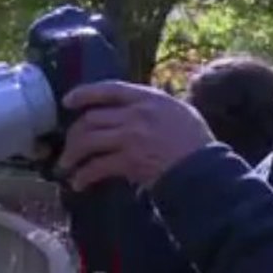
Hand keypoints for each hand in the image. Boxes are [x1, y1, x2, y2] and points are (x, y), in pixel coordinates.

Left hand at [57, 81, 213, 191]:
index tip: (67, 101)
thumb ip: (151, 107)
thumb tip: (128, 109)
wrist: (205, 169)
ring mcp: (132, 136)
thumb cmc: (195, 142)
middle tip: (68, 150)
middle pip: (92, 118)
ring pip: (89, 140)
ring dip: (73, 155)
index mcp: (149, 98)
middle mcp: (137, 114)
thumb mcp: (177, 112)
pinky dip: (84, 175)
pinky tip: (79, 183)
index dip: (85, 93)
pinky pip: (97, 166)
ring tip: (67, 167)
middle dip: (74, 135)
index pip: (109, 89)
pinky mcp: (129, 160)